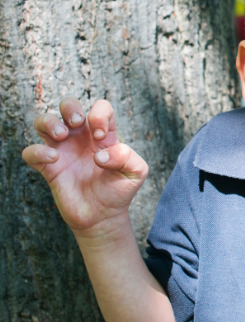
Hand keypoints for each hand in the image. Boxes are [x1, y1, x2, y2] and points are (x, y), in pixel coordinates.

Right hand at [22, 97, 147, 233]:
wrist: (103, 217)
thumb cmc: (119, 190)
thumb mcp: (136, 172)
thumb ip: (127, 157)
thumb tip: (99, 155)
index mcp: (103, 135)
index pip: (100, 107)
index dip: (99, 114)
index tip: (102, 136)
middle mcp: (81, 138)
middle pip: (68, 105)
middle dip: (70, 106)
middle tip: (77, 123)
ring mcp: (63, 151)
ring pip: (44, 121)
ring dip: (49, 122)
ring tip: (62, 135)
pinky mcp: (49, 168)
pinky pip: (31, 152)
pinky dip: (37, 151)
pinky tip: (53, 159)